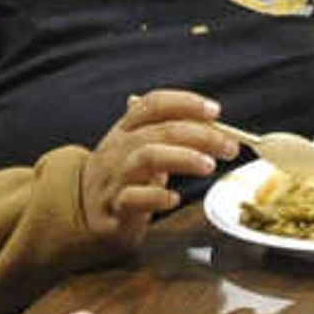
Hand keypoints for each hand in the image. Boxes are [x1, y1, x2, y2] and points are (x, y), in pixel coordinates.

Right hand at [75, 89, 233, 246]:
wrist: (83, 210)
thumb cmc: (124, 176)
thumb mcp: (140, 149)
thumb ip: (170, 135)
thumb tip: (215, 126)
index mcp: (125, 129)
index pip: (152, 105)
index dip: (185, 103)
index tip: (215, 111)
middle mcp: (118, 149)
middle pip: (159, 131)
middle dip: (200, 135)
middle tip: (229, 147)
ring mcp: (113, 177)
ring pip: (146, 158)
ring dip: (183, 158)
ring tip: (208, 166)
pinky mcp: (112, 207)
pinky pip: (132, 198)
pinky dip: (156, 197)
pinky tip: (174, 200)